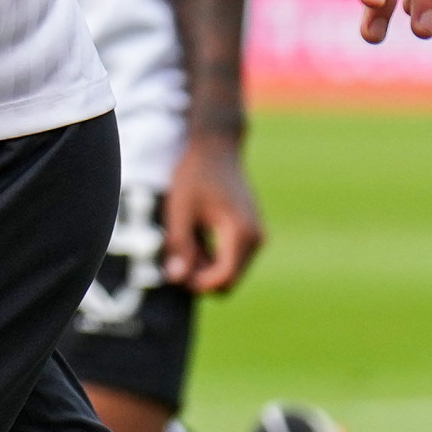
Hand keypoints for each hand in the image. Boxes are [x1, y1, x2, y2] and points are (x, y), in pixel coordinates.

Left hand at [158, 133, 264, 293]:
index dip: (198, 284)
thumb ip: (179, 245)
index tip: (174, 272)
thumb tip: (177, 278)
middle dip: (201, 275)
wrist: (217, 147)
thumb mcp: (180, 209)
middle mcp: (257, 238)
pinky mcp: (250, 232)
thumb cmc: (195, 175)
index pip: (225, 278)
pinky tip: (193, 235)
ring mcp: (256, 236)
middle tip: (175, 253)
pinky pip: (232, 258)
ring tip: (184, 238)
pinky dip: (211, 255)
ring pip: (230, 270)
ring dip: (205, 264)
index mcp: (242, 234)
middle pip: (229, 279)